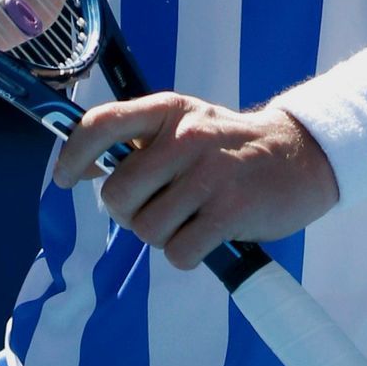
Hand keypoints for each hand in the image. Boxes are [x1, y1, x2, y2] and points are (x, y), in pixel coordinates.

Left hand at [53, 93, 339, 269]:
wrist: (301, 156)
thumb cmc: (231, 147)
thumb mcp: (188, 124)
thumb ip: (144, 142)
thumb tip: (90, 171)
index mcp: (168, 111)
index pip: (101, 124)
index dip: (73, 155)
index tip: (66, 178)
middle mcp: (185, 137)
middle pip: (117, 194)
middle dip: (127, 213)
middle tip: (155, 209)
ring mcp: (209, 175)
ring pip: (146, 229)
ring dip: (163, 235)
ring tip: (191, 219)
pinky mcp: (231, 212)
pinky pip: (179, 252)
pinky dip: (187, 255)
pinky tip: (207, 237)